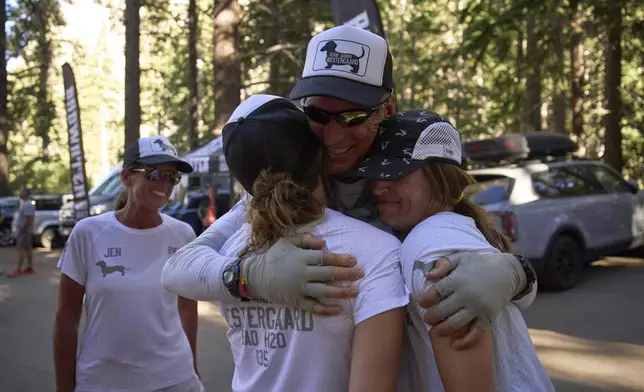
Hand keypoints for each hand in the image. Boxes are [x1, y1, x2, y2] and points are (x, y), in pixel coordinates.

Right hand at [241, 233, 363, 315]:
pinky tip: (338, 309)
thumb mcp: (287, 241)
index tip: (354, 260)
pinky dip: (325, 309)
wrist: (256, 276)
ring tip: (355, 291)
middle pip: (328, 274)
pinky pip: (312, 307)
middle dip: (346, 274)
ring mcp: (299, 289)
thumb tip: (324, 243)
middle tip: (361, 274)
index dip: (340, 259)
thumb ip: (305, 239)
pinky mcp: (296, 302)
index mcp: (301, 258)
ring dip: (341, 292)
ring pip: (323, 291)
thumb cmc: (275, 256)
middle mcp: (302, 273)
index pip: (324, 258)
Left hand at [417, 252, 525, 348]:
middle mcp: (466, 294)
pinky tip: (455, 345)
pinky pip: (476, 333)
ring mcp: (478, 307)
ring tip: (436, 330)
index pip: (436, 292)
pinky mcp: (488, 316)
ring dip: (443, 329)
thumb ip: (444, 264)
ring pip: (455, 323)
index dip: (425, 299)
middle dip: (431, 316)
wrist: (508, 271)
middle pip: (443, 310)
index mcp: (458, 279)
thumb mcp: (461, 257)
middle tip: (426, 318)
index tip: (420, 303)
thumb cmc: (481, 263)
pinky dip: (465, 341)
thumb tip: (429, 276)